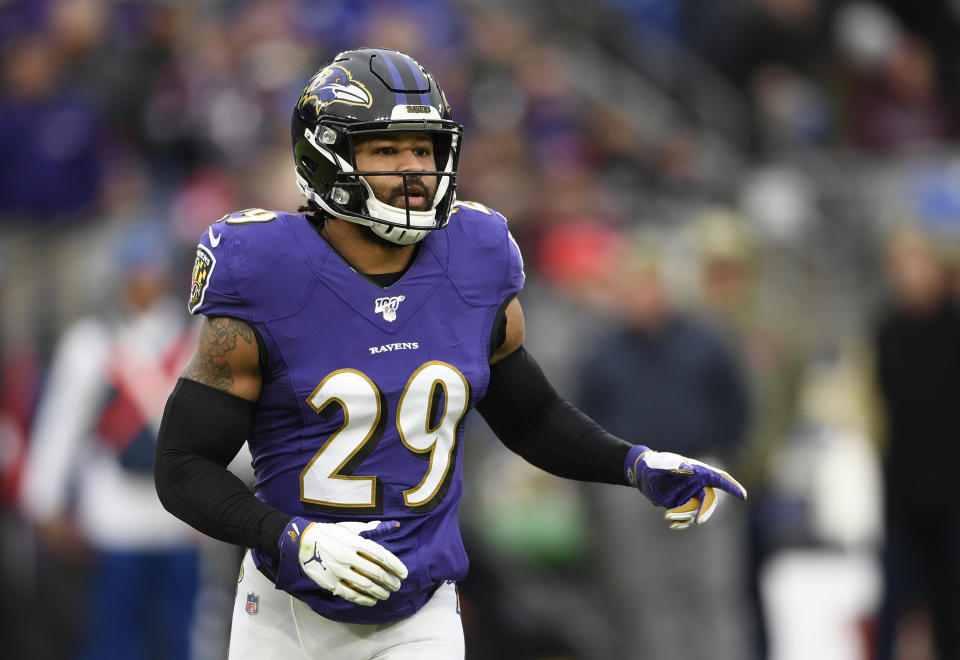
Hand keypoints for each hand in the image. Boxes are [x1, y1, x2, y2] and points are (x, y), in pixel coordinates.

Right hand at [280, 518, 407, 605]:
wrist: (302, 541)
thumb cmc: (331, 534)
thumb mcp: (351, 528)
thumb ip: (373, 529)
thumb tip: (395, 526)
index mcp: (354, 541)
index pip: (381, 555)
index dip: (395, 565)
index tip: (404, 573)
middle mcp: (346, 555)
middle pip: (375, 572)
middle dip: (389, 581)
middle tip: (397, 585)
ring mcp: (337, 570)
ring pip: (365, 585)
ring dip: (380, 591)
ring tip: (387, 594)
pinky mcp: (329, 582)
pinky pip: (350, 594)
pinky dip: (364, 599)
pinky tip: (372, 601)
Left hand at [624, 445, 746, 529]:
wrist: (643, 474)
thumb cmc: (654, 464)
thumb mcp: (661, 463)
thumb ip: (673, 464)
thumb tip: (688, 468)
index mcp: (699, 471)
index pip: (719, 479)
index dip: (732, 487)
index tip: (743, 496)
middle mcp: (698, 484)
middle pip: (710, 501)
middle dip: (706, 512)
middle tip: (698, 522)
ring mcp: (692, 496)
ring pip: (696, 511)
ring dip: (684, 516)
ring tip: (668, 515)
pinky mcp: (683, 505)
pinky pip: (688, 518)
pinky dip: (682, 523)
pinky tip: (673, 525)